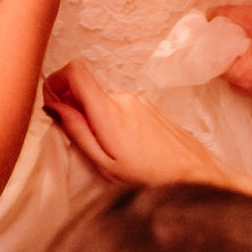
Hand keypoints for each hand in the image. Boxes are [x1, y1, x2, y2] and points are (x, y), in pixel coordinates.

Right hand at [43, 61, 241, 187]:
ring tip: (111, 152)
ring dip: (97, 119)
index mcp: (110, 111)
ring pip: (104, 101)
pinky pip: (122, 107)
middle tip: (82, 142)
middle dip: (76, 110)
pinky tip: (128, 149)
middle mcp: (125, 98)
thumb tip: (53, 105)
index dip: (56, 80)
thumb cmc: (152, 179)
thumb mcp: (105, 164)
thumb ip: (77, 131)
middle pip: (87, 90)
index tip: (51, 102)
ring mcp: (140, 100)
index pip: (75, 71)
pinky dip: (114, 122)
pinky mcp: (151, 108)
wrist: (200, 177)